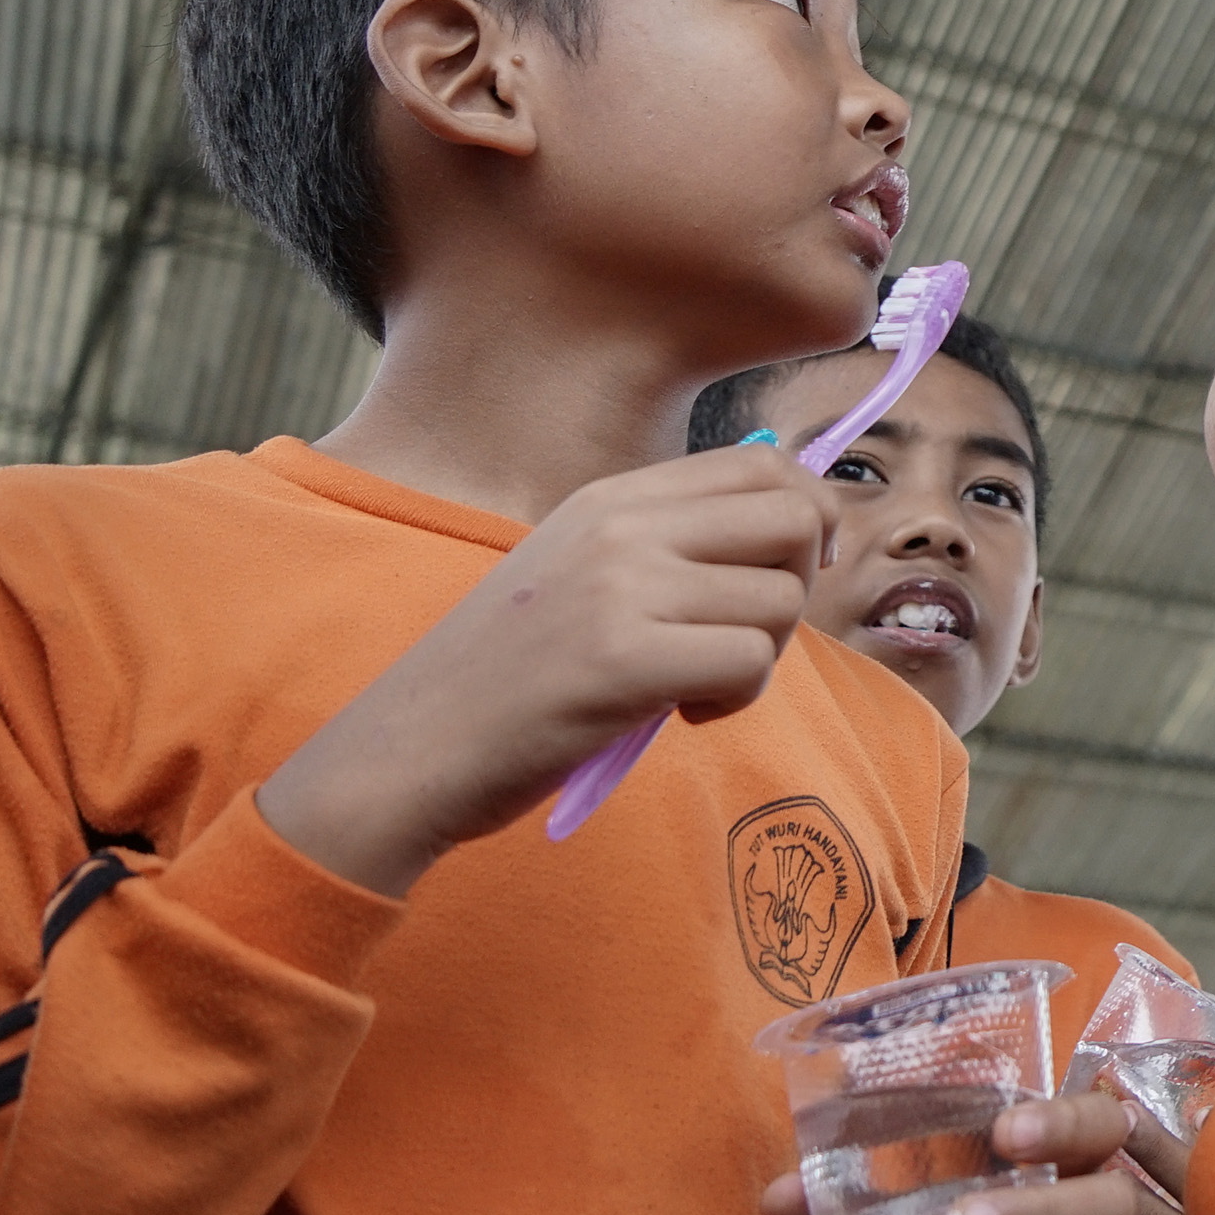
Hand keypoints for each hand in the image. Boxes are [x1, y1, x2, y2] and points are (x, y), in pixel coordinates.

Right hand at [261, 443, 838, 895]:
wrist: (405, 751)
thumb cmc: (505, 677)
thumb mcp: (580, 573)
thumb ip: (666, 544)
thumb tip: (798, 530)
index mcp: (610, 498)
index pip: (762, 463)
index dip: (809, 515)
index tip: (791, 571)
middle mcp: (618, 526)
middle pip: (795, 517)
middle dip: (800, 585)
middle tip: (744, 638)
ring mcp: (619, 587)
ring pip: (781, 600)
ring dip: (760, 658)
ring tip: (692, 685)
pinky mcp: (621, 659)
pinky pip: (749, 661)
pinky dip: (736, 699)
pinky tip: (680, 714)